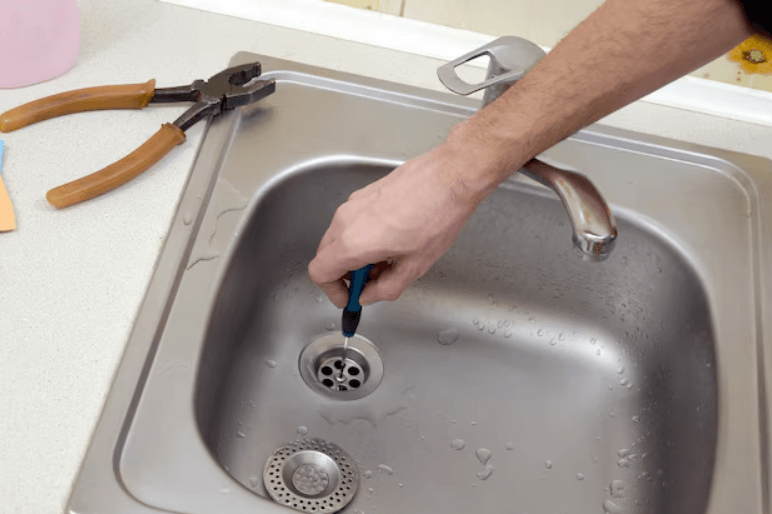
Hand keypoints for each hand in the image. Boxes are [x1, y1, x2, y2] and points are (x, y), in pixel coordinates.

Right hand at [308, 140, 495, 307]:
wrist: (450, 176)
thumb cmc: (437, 215)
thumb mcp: (414, 266)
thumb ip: (385, 288)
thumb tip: (369, 295)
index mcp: (353, 242)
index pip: (319, 273)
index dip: (332, 291)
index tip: (348, 297)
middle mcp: (345, 221)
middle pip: (325, 256)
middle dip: (343, 275)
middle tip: (368, 283)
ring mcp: (352, 204)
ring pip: (337, 238)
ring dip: (353, 256)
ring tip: (385, 260)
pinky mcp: (363, 194)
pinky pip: (349, 222)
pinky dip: (359, 238)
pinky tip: (388, 240)